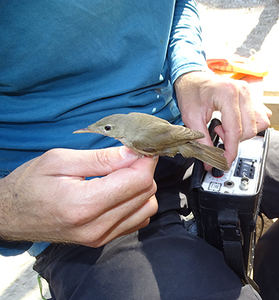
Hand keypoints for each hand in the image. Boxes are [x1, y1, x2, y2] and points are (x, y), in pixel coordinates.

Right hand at [0, 146, 157, 246]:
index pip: (138, 181)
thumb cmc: (31, 183)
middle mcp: (96, 227)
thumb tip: (134, 152)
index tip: (142, 147)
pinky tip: (120, 191)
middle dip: (143, 170)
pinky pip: (139, 219)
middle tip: (127, 157)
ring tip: (121, 174)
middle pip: (146, 193)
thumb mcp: (61, 160)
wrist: (12, 215)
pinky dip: (137, 202)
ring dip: (142, 187)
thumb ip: (102, 158)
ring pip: (147, 207)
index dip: (146, 160)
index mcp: (84, 204)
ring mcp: (101, 238)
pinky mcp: (104, 241)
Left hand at [174, 71, 270, 166]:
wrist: (193, 78)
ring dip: (244, 132)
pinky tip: (235, 122)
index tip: (225, 162)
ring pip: (260, 124)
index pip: (236, 131)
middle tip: (217, 132)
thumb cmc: (191, 92)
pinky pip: (261, 116)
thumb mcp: (191, 118)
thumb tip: (210, 161)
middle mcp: (243, 92)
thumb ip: (202, 141)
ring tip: (227, 127)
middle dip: (233, 139)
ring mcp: (250, 93)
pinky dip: (250, 124)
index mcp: (228, 94)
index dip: (230, 151)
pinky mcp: (252, 96)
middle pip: (249, 130)